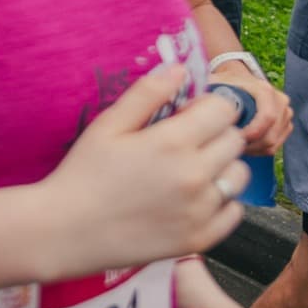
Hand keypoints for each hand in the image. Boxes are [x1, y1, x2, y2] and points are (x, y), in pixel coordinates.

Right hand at [36, 63, 248, 277]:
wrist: (67, 231)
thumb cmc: (83, 174)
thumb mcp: (107, 125)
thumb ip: (146, 93)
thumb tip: (179, 68)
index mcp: (172, 143)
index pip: (223, 110)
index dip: (207, 106)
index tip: (186, 114)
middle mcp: (194, 176)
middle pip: (235, 140)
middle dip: (216, 133)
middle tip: (185, 141)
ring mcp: (200, 211)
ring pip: (239, 176)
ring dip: (222, 167)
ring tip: (190, 170)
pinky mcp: (200, 238)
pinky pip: (234, 212)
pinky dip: (221, 202)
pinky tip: (192, 199)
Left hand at [211, 66, 291, 157]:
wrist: (238, 78)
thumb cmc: (224, 82)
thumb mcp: (214, 83)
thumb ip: (204, 92)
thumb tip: (193, 107)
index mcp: (263, 90)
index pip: (267, 117)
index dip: (251, 133)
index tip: (233, 138)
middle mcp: (279, 100)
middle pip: (271, 135)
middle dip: (250, 146)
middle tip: (228, 147)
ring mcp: (285, 113)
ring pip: (273, 143)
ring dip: (253, 150)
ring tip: (233, 147)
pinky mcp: (285, 124)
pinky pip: (275, 146)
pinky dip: (259, 150)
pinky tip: (242, 147)